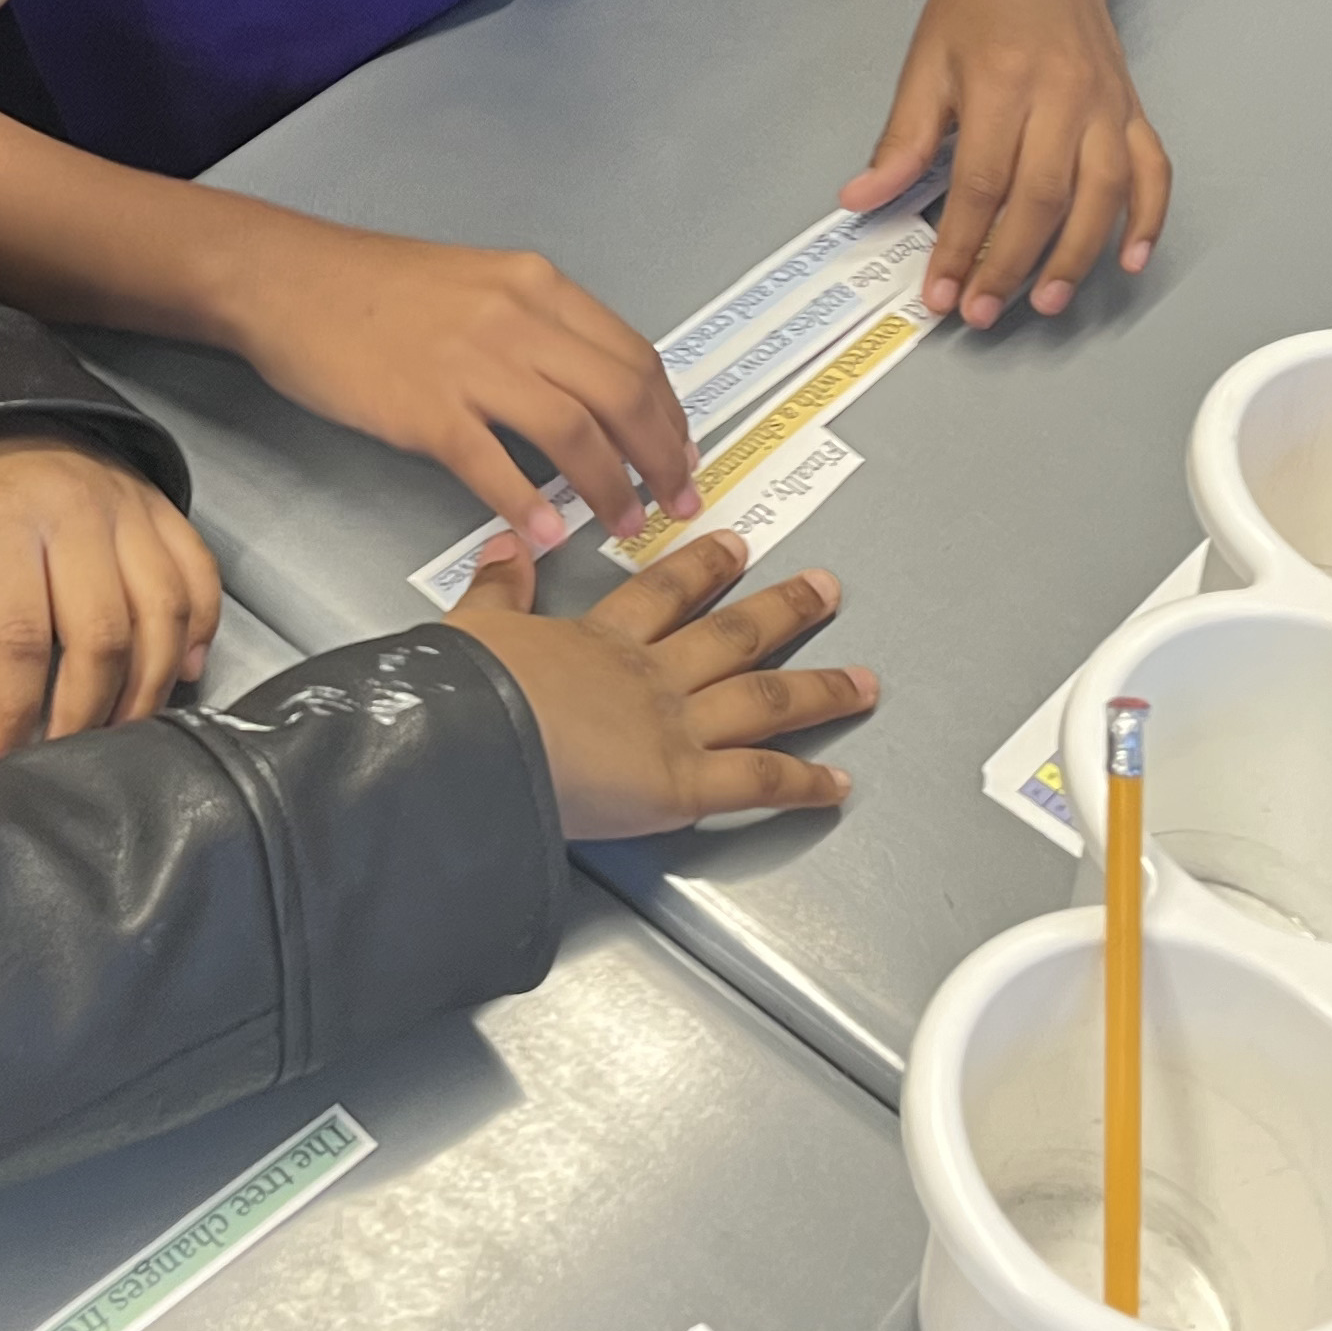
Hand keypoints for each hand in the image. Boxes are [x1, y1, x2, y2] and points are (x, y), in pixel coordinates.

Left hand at [0, 433, 222, 764]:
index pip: (19, 636)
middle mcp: (79, 513)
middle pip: (103, 636)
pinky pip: (201, 579)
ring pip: (165, 615)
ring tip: (118, 729)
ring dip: (148, 688)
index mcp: (6, 520)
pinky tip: (180, 672)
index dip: (14, 710)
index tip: (2, 755)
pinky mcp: (165, 511)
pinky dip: (200, 633)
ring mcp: (132, 510)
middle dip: (85, 715)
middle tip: (64, 754)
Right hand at [223, 215, 699, 549]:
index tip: (682, 453)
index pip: (632, 355)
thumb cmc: (371, 285)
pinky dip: (531, 504)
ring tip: (623, 526)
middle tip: (676, 503)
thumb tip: (583, 387)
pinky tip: (549, 533)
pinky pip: (494, 466)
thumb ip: (534, 326)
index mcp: (536, 286)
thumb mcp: (476, 282)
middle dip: (662, 459)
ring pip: (573, 433)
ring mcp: (470, 364)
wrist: (286, 280)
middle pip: (621, 396)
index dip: (669, 414)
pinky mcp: (423, 409)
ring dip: (611, 489)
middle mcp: (516, 318)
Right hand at [444, 530, 872, 836]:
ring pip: (764, 700)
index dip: (703, 569)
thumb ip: (496, 590)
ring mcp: (674, 727)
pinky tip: (838, 785)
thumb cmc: (465, 692)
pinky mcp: (683, 783)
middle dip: (784, 610)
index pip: (662, 595)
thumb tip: (507, 545)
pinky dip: (803, 785)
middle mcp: (650, 677)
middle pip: (732, 635)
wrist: (474, 737)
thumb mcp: (471, 627)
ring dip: (820, 688)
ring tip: (866, 681)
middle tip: (826, 588)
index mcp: (599, 641)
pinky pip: (757, 781)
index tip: (734, 546)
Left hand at [841, 0, 1169, 329]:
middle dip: (1009, 263)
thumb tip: (861, 199)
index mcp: (1001, 81)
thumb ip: (901, 138)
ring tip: (1045, 302)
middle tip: (980, 311)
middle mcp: (1062, 95)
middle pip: (1042, 196)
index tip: (939, 291)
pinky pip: (1153, 170)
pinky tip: (1128, 261)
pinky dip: (1148, 219)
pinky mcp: (1133, 110)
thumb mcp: (926, 61)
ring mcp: (1106, 104)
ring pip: (1102, 193)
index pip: (982, 181)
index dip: (959, 243)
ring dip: (1076, 255)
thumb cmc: (980, 3)